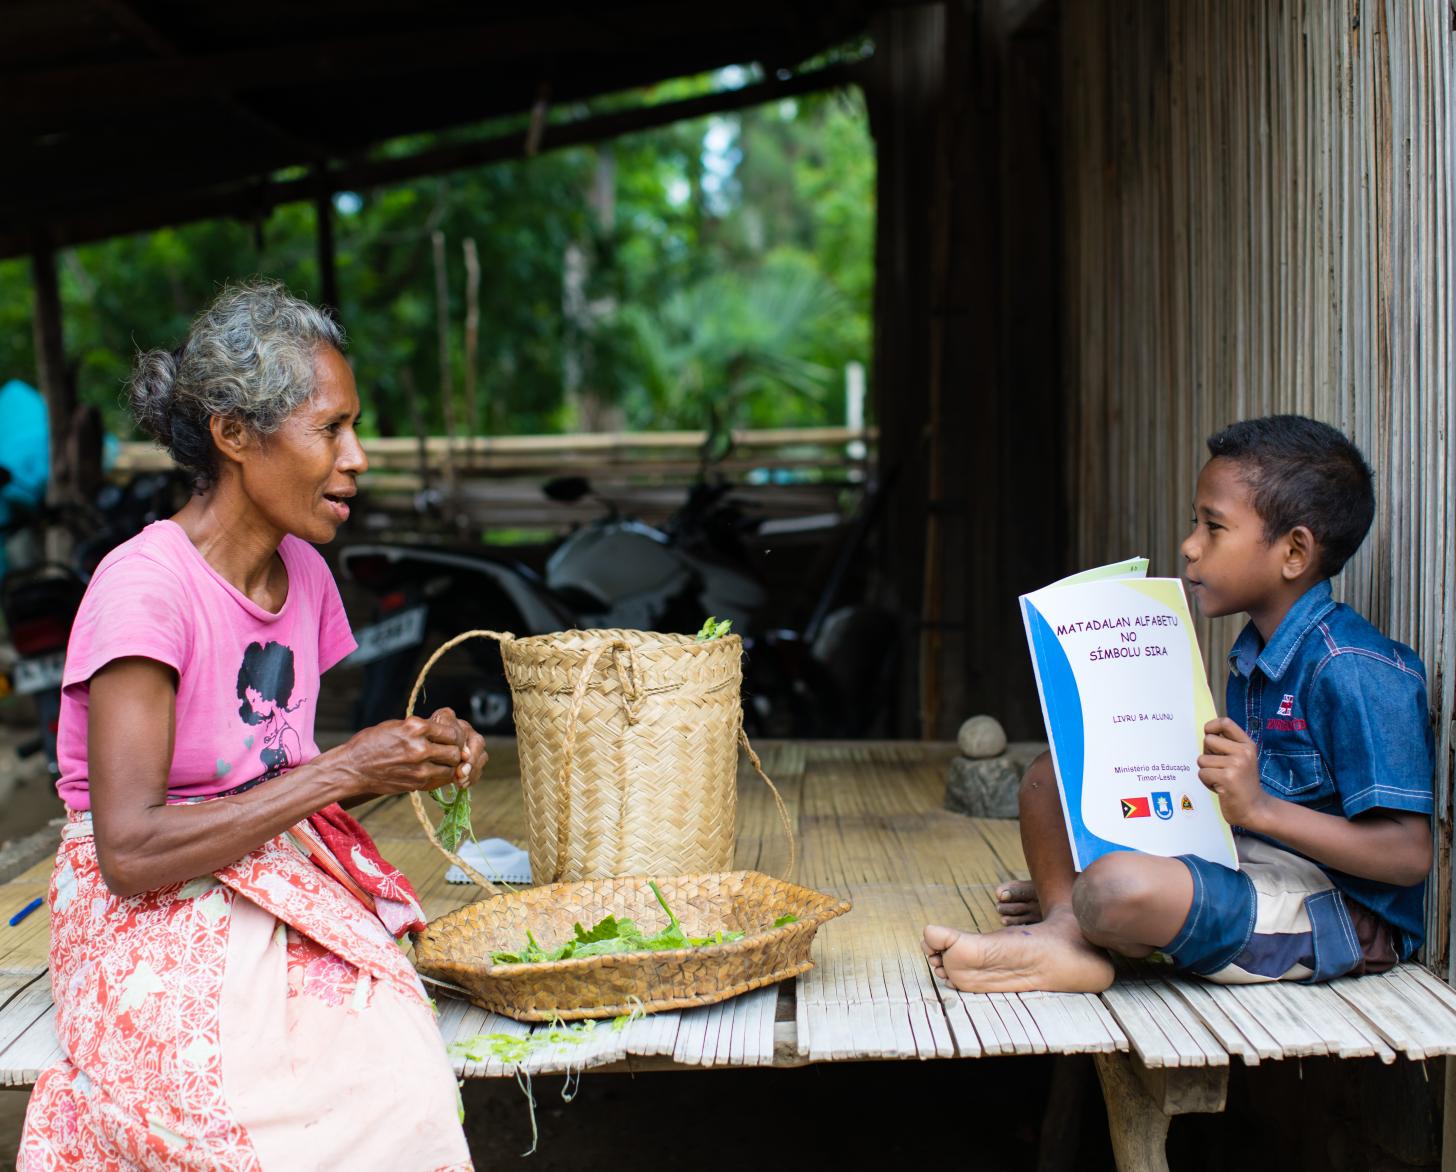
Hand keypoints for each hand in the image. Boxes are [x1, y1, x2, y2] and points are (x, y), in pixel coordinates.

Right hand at [328, 707, 486, 799]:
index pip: (450, 732)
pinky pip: (439, 780)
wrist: (352, 769)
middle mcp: (420, 747)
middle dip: (454, 751)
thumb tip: (442, 730)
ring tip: (440, 762)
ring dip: (448, 766)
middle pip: (454, 752)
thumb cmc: (371, 743)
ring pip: (451, 769)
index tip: (448, 738)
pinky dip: (440, 776)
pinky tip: (433, 771)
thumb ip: (420, 728)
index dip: (452, 736)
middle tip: (448, 751)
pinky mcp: (416, 783)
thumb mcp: (396, 726)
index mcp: (415, 727)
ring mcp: (419, 768)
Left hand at [1197, 717, 1268, 828]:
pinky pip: (1202, 773)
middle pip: (1208, 740)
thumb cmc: (1242, 783)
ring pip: (1202, 759)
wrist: (1256, 809)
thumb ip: (1228, 746)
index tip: (1209, 734)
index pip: (1225, 722)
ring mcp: (1236, 764)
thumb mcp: (1242, 759)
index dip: (1211, 726)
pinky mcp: (1227, 778)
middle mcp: (1244, 752)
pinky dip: (1207, 782)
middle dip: (1208, 754)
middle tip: (1220, 768)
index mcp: (1247, 745)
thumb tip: (1206, 732)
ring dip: (1207, 771)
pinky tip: (1221, 788)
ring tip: (1222, 780)